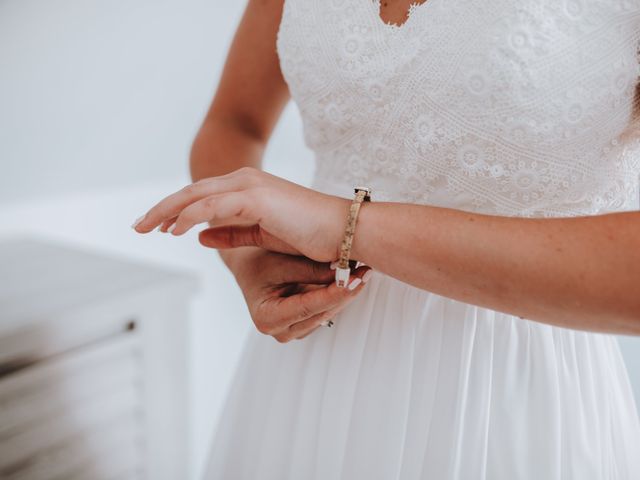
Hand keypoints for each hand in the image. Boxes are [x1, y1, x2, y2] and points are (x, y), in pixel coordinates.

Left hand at [132, 167, 351, 261]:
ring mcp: (251, 187)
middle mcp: (246, 182)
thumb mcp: (263, 233)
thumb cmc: (311, 234)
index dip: (174, 210)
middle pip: (192, 193)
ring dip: (167, 212)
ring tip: (145, 229)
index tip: (154, 226)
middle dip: (161, 209)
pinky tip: (173, 231)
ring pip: (196, 196)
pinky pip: (213, 206)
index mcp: (248, 188)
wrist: (346, 232)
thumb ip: (232, 230)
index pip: (201, 197)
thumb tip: (199, 235)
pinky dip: (190, 216)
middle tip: (137, 227)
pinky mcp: (257, 198)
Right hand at [221, 247, 372, 341]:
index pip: (309, 307)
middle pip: (322, 312)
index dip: (336, 293)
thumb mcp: (282, 261)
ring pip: (328, 312)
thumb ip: (311, 270)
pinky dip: (338, 295)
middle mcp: (279, 331)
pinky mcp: (303, 325)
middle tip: (366, 270)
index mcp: (267, 317)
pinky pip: (327, 310)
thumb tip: (345, 273)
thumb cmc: (258, 261)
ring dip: (345, 293)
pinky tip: (349, 278)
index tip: (357, 279)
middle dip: (345, 291)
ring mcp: (292, 331)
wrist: (249, 264)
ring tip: (361, 271)